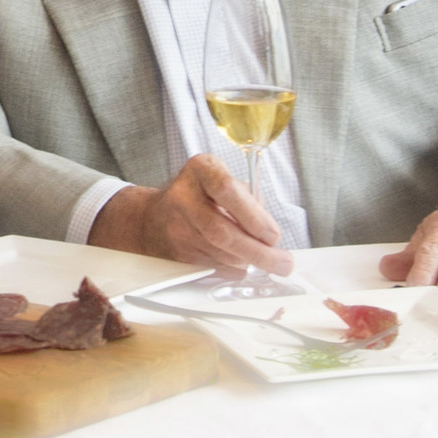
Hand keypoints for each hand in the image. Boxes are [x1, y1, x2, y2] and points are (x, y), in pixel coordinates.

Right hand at [91, 155, 291, 274]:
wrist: (153, 218)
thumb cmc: (199, 196)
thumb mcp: (222, 181)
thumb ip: (248, 200)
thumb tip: (269, 233)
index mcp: (201, 170)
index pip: (226, 189)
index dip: (253, 216)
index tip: (273, 235)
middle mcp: (184, 196)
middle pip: (223, 231)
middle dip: (258, 252)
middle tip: (283, 263)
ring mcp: (177, 227)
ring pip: (221, 253)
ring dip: (249, 261)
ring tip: (269, 261)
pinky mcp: (177, 253)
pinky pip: (214, 266)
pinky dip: (234, 268)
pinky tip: (242, 261)